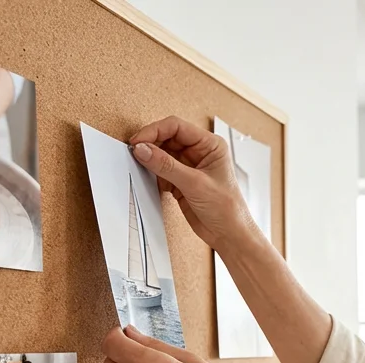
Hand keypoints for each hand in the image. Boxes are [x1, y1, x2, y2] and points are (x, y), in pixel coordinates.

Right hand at [128, 116, 257, 251]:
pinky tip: (152, 180)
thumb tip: (143, 149)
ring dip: (151, 160)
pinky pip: (161, 170)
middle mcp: (200, 152)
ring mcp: (189, 167)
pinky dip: (154, 174)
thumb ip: (166, 165)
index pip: (177, 127)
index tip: (138, 141)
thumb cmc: (227, 208)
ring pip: (162, 154)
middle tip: (135, 154)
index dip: (155, 131)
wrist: (229, 234)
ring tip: (142, 167)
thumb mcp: (195, 184)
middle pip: (167, 138)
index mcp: (210, 145)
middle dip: (151, 145)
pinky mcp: (181, 181)